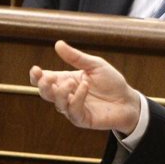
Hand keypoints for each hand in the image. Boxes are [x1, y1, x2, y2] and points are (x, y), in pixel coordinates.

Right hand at [28, 40, 142, 133]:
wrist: (128, 100)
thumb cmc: (111, 82)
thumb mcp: (95, 65)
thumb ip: (76, 58)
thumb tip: (58, 44)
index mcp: (65, 80)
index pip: (43, 80)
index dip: (36, 76)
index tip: (36, 69)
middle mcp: (66, 95)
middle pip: (45, 93)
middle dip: (43, 85)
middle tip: (49, 77)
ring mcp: (73, 108)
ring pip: (57, 103)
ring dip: (61, 92)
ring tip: (73, 81)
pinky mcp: (82, 119)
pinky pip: (73, 111)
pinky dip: (76, 99)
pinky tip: (84, 88)